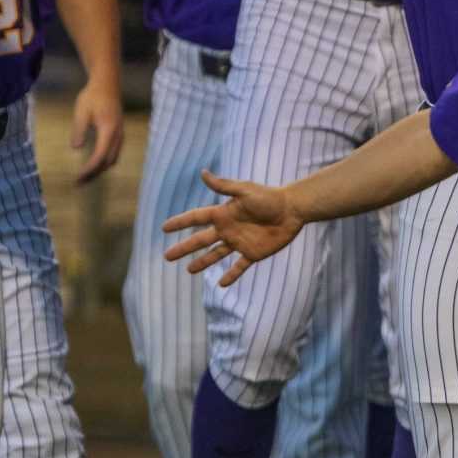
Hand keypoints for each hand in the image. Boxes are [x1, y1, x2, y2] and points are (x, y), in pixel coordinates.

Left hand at [66, 80, 123, 183]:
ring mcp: (120, 134)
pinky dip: (104, 162)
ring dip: (99, 170)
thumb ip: (78, 129)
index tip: (78, 177)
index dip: (90, 169)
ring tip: (84, 177)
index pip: (100, 156)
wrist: (107, 84)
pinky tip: (93, 165)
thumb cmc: (92, 96)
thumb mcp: (81, 111)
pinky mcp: (119, 133)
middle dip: (94, 174)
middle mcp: (118, 135)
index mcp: (109, 130)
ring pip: (113, 159)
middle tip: (78, 183)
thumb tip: (76, 148)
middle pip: (108, 162)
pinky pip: (114, 153)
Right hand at [161, 170, 303, 285]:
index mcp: (223, 214)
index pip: (196, 218)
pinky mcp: (253, 253)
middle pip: (200, 240)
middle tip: (166, 256)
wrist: (293, 209)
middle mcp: (227, 229)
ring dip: (202, 262)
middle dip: (183, 248)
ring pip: (215, 255)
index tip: (164, 228)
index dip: (180, 223)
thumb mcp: (244, 190)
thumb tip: (202, 173)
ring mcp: (239, 242)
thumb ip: (223, 185)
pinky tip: (221, 284)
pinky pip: (239, 267)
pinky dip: (231, 275)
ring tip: (189, 271)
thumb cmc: (269, 197)